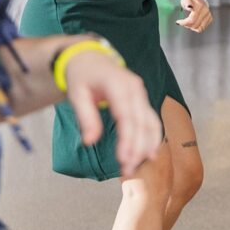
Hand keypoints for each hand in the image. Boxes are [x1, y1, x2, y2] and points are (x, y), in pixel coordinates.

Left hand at [64, 51, 161, 176]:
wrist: (91, 59)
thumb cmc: (82, 77)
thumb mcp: (76, 95)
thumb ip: (86, 117)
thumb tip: (90, 141)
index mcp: (118, 85)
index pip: (127, 116)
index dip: (127, 139)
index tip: (123, 159)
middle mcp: (135, 89)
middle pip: (142, 122)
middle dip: (137, 147)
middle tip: (128, 169)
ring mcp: (141, 94)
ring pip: (151, 122)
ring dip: (147, 144)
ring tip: (138, 165)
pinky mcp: (142, 100)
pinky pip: (151, 120)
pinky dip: (152, 136)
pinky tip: (149, 152)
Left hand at [177, 0, 211, 32]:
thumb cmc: (190, 0)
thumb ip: (187, 2)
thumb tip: (189, 7)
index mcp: (200, 6)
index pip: (192, 20)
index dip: (184, 23)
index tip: (178, 22)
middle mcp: (205, 11)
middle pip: (195, 25)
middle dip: (186, 25)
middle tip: (182, 22)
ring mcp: (208, 16)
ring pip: (199, 28)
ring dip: (191, 27)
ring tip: (187, 23)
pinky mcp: (210, 19)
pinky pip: (202, 28)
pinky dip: (196, 27)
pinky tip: (192, 23)